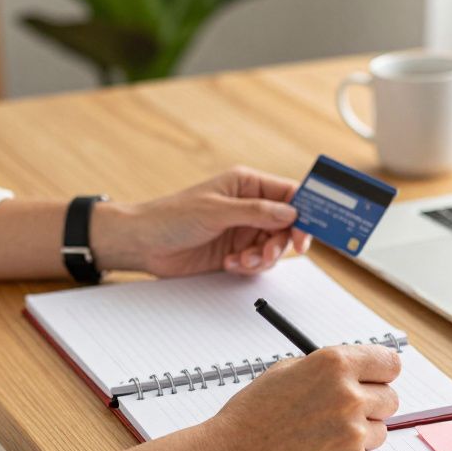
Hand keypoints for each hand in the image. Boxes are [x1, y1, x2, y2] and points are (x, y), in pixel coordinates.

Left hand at [92, 166, 311, 277]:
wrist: (143, 244)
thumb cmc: (170, 216)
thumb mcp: (215, 211)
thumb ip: (256, 212)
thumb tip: (291, 212)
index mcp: (246, 184)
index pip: (289, 193)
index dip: (305, 211)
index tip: (309, 230)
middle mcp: (249, 206)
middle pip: (287, 224)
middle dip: (281, 241)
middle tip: (267, 252)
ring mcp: (242, 229)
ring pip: (274, 245)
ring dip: (262, 257)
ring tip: (242, 260)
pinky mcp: (235, 251)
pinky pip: (257, 261)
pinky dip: (249, 266)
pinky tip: (230, 264)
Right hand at [197, 345, 401, 450]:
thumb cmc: (253, 415)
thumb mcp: (286, 371)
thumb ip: (327, 368)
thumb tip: (359, 369)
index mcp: (334, 364)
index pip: (390, 363)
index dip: (382, 373)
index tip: (377, 380)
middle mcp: (350, 396)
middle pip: (390, 398)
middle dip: (372, 404)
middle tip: (343, 413)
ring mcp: (354, 433)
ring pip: (380, 430)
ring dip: (360, 433)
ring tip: (321, 436)